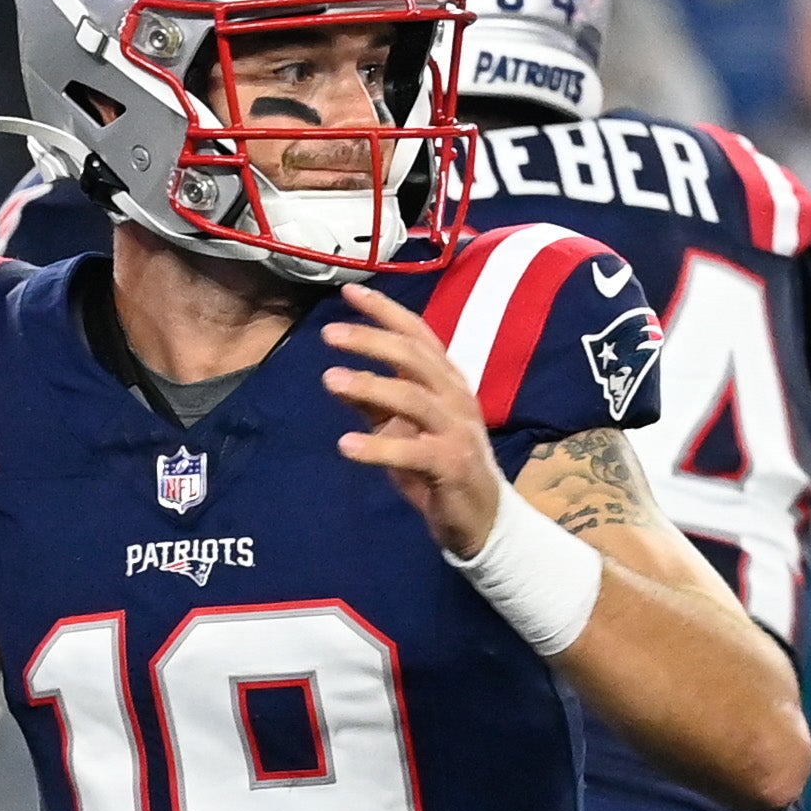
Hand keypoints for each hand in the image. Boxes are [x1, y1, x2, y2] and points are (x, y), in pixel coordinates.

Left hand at [322, 282, 502, 557]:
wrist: (481, 519)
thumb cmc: (439, 467)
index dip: (385, 311)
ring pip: (413, 398)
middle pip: (415, 357)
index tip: (349, 291)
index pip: (418, 335)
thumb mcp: (403, 430)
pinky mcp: (452, 464)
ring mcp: (457, 430)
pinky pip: (412, 452)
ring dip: (370, 386)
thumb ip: (375, 405)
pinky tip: (345, 445)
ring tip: (329, 380)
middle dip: (371, 341)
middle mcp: (456, 397)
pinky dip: (378, 447)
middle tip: (329, 334)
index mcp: (447, 381)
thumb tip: (336, 379)